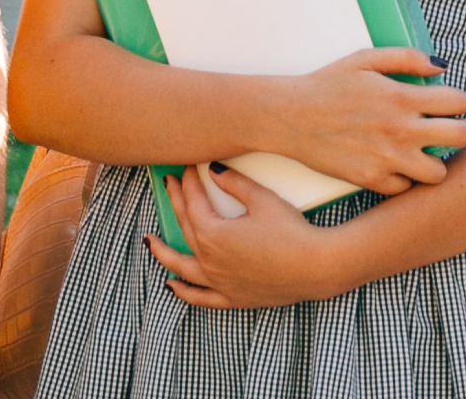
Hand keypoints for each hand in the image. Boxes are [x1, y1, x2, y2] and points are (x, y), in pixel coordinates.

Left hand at [144, 164, 352, 309]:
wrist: (315, 267)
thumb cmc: (291, 232)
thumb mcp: (262, 199)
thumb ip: (234, 184)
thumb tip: (214, 170)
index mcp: (212, 234)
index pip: (193, 203)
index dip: (190, 183)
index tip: (189, 168)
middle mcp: (209, 260)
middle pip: (185, 227)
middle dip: (177, 203)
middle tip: (171, 184)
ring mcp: (218, 282)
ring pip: (181, 267)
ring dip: (163, 253)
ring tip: (150, 242)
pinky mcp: (232, 297)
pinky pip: (200, 297)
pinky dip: (183, 292)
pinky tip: (172, 286)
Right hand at [252, 46, 465, 194]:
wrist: (289, 117)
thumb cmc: (327, 84)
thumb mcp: (366, 59)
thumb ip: (407, 58)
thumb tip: (441, 67)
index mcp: (402, 97)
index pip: (460, 103)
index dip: (458, 102)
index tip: (446, 105)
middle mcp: (400, 130)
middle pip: (462, 138)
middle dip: (461, 132)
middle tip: (446, 131)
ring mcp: (386, 159)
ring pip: (439, 173)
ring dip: (435, 162)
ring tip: (422, 153)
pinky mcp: (370, 180)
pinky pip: (405, 188)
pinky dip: (404, 179)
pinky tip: (394, 165)